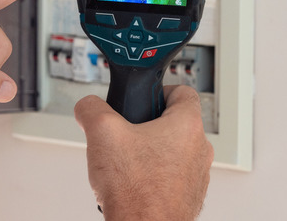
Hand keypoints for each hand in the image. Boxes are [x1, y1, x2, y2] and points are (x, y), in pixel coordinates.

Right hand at [74, 85, 213, 220]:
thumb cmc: (136, 191)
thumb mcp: (102, 133)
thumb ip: (92, 108)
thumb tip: (88, 107)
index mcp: (187, 125)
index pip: (182, 90)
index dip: (159, 90)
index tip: (144, 98)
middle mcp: (199, 148)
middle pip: (174, 123)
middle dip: (147, 126)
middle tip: (126, 134)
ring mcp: (196, 175)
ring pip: (172, 151)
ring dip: (150, 153)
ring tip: (127, 163)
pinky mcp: (188, 196)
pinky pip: (170, 176)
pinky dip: (153, 176)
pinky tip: (133, 183)